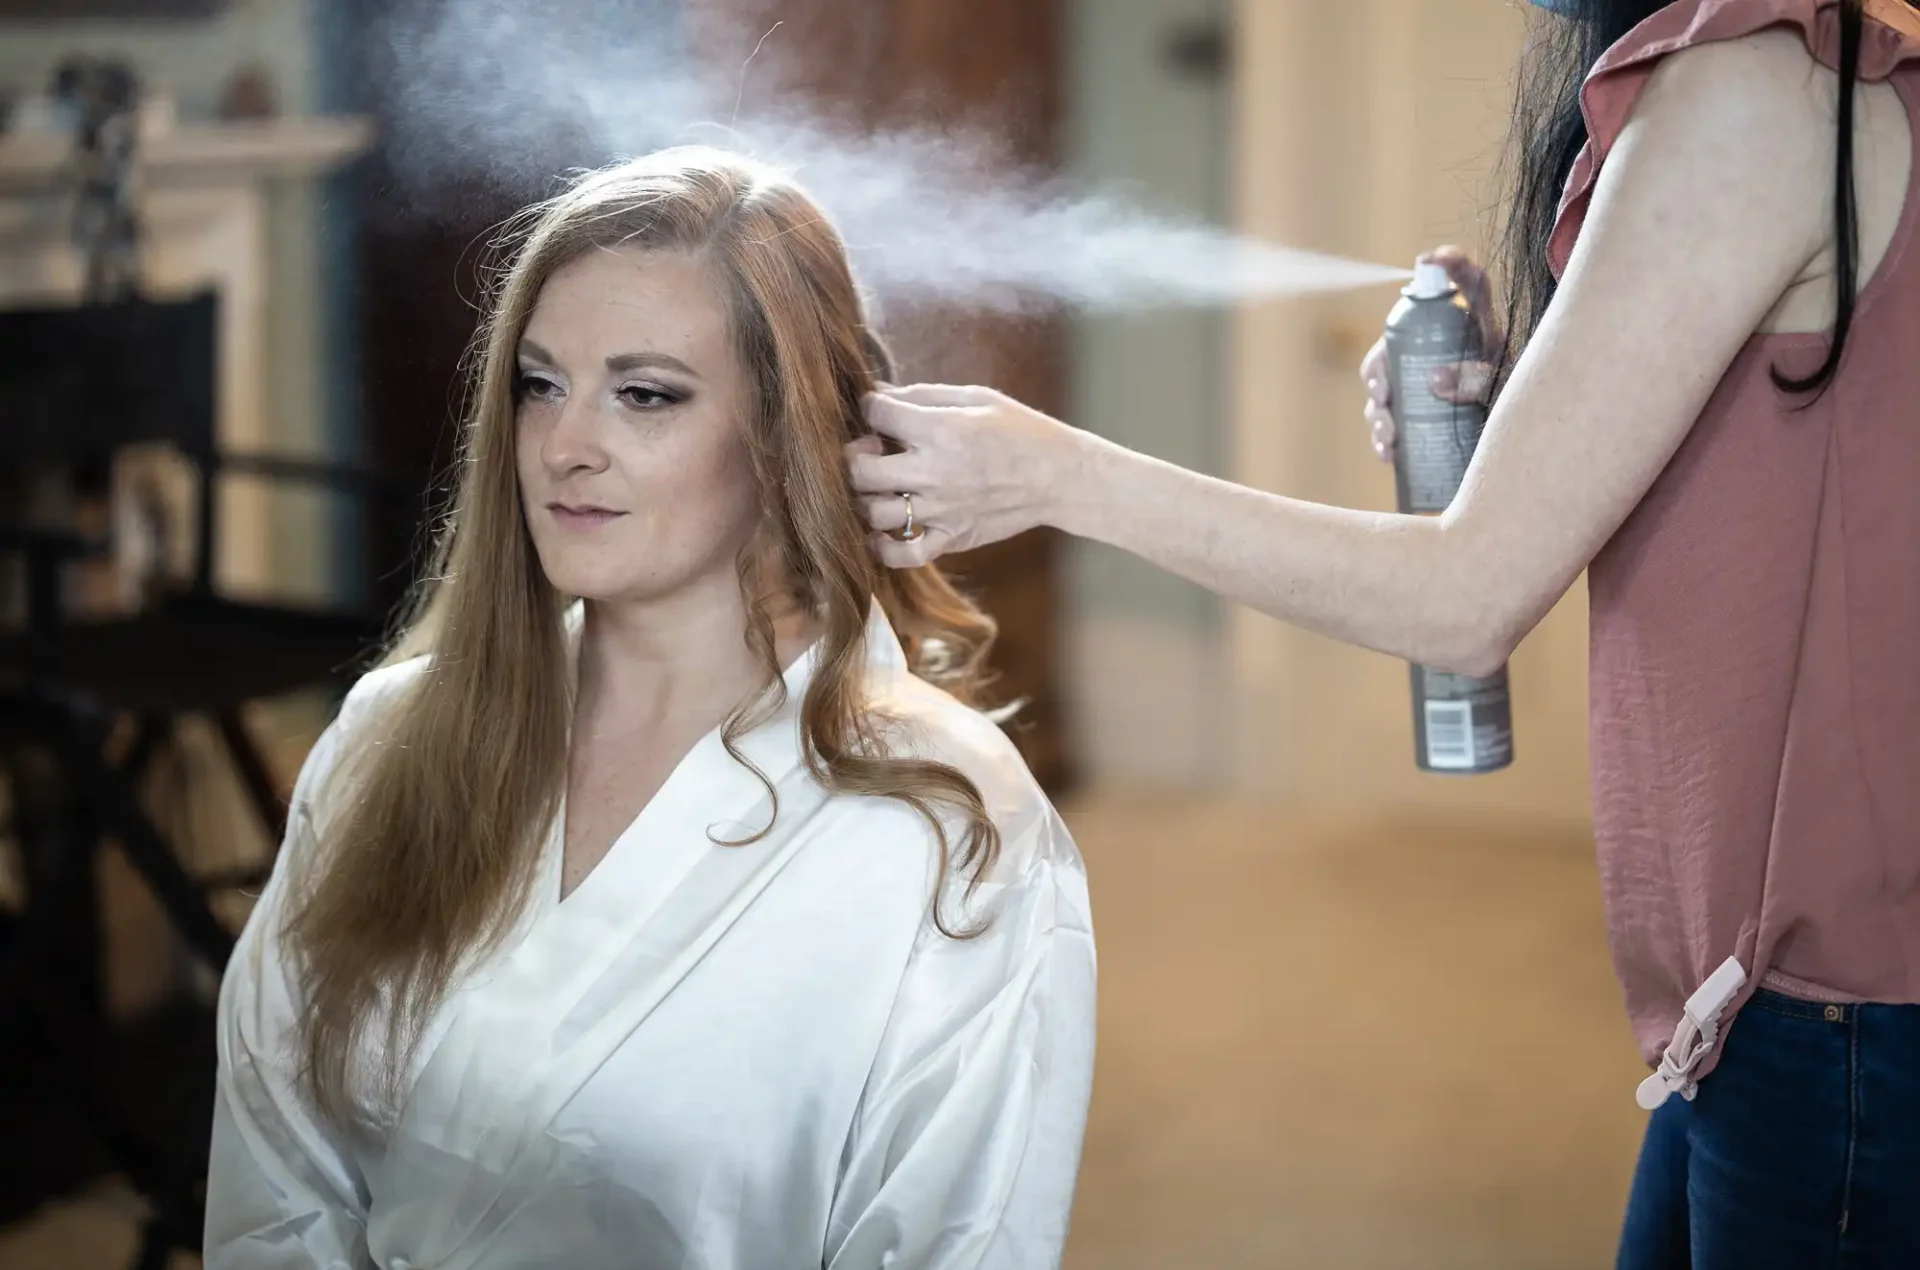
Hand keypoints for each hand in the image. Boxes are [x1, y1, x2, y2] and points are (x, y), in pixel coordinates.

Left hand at [846, 383, 1075, 567]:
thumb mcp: (976, 398)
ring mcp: (942, 510)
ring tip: (879, 488)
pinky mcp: (953, 538)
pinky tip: (882, 534)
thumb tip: (879, 393)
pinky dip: (884, 549)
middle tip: (868, 452)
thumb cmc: (1019, 431)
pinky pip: (905, 555)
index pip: (876, 414)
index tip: (878, 411)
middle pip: (861, 471)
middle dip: (853, 458)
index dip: (869, 408)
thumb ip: (923, 395)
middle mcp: (935, 472)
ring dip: (866, 499)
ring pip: (875, 514)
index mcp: (941, 429)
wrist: (1058, 476)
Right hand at [1358, 244, 1502, 462]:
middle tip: (1383, 393)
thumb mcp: (1502, 390)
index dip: (1452, 265)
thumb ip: (1475, 379)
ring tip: (1388, 435)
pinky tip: (1388, 452)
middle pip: (1396, 344)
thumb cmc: (1517, 408)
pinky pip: (1388, 424)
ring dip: (1378, 412)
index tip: (1430, 259)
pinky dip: (1382, 439)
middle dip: (1378, 370)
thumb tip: (1434, 380)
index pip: (1469, 286)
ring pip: (1384, 388)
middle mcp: (1442, 351)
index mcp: (1476, 331)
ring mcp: (1424, 385)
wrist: (1523, 447)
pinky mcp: (1418, 418)